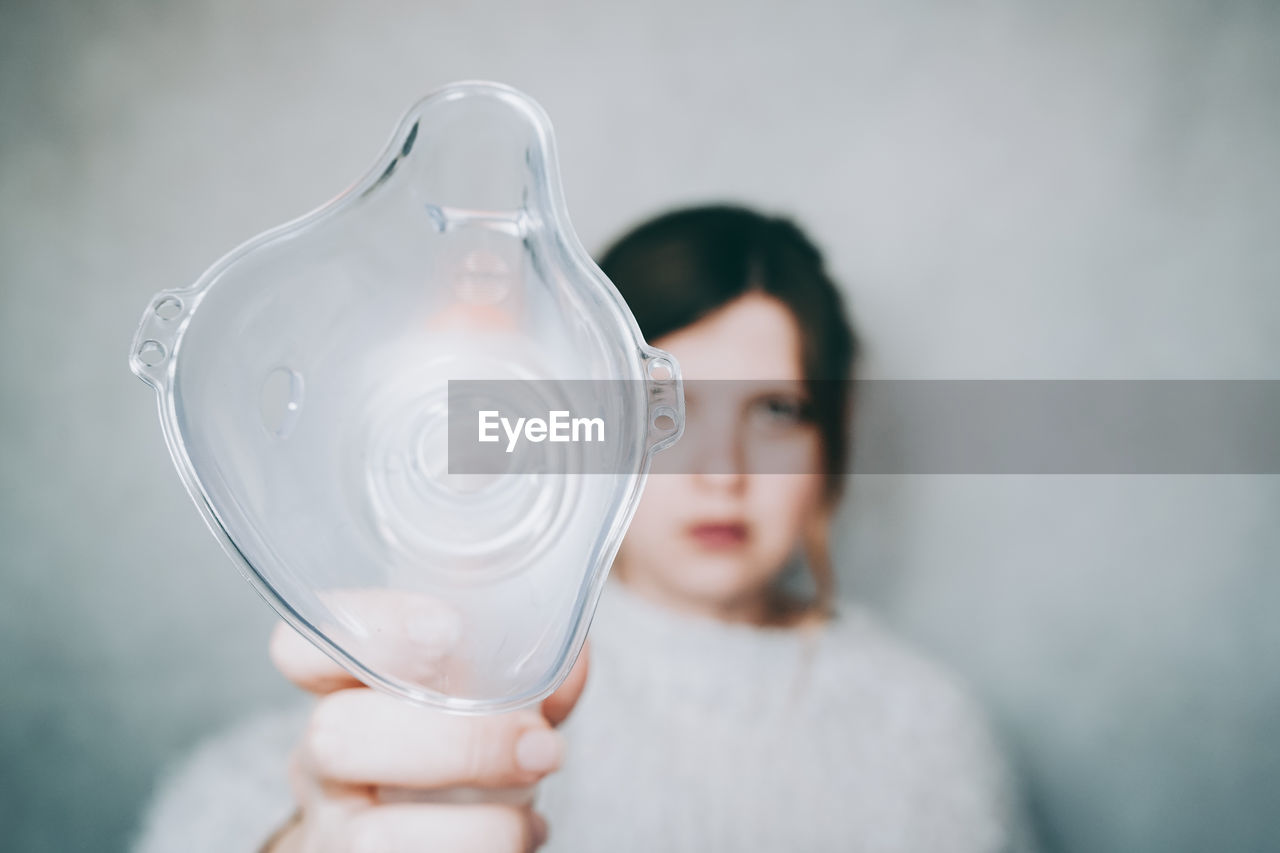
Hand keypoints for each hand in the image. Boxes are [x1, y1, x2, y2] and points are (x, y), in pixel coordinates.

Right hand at [263, 593, 588, 851]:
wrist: (411, 836)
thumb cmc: (447, 752)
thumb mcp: (478, 701)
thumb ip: (518, 674)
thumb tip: (573, 657)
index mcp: (340, 692)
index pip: (302, 645)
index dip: (367, 630)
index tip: (449, 628)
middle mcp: (321, 761)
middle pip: (336, 737)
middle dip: (454, 743)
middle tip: (536, 747)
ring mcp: (333, 829)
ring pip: (371, 837)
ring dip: (480, 830)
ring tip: (530, 819)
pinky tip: (519, 837)